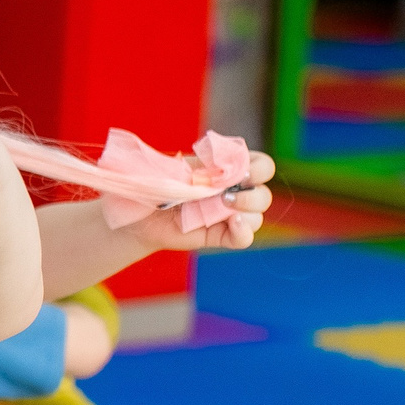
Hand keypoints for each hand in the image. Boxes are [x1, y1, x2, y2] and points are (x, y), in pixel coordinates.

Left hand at [129, 147, 273, 252]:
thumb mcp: (175, 171)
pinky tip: (232, 224)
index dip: (259, 168)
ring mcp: (229, 216)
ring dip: (246, 210)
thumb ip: (197, 169)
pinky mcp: (220, 236)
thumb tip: (216, 175)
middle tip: (226, 194)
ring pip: (257, 216)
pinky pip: (244, 238)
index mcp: (229, 169)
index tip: (241, 172)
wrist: (139, 213)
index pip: (262, 166)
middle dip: (252, 194)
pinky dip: (243, 232)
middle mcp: (235, 192)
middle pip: (264, 194)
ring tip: (222, 206)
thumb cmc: (157, 185)